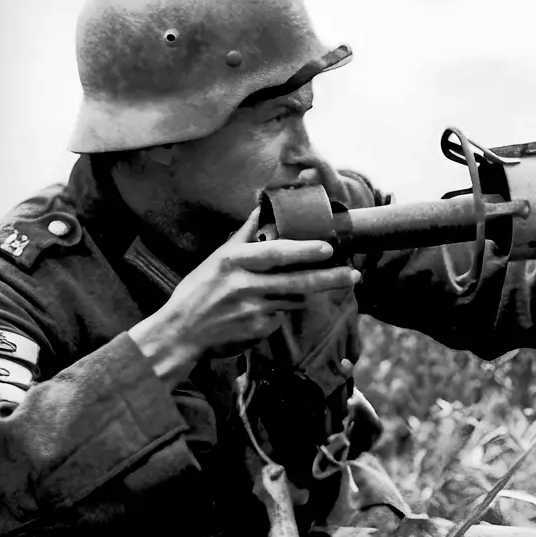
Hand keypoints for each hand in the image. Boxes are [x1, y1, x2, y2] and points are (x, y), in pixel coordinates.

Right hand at [128, 208, 359, 382]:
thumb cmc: (200, 289)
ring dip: (310, 293)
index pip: (275, 253)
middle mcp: (244, 285)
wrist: (181, 331)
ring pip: (294, 299)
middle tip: (354, 274)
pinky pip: (282, 316)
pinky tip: (270, 309)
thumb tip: (261, 205)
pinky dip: (283, 310)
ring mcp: (253, 309)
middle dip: (329, 278)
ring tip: (331, 283)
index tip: (328, 247)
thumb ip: (245, 234)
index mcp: (233, 261)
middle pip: (295, 281)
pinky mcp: (258, 329)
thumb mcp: (218, 258)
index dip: (303, 250)